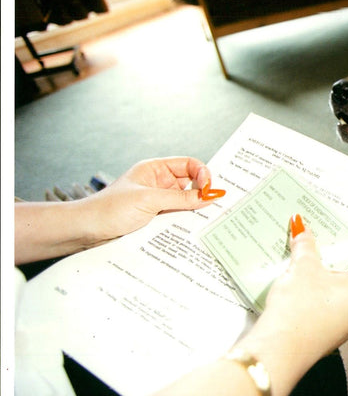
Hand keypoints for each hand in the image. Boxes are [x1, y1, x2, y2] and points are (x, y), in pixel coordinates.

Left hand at [83, 157, 217, 242]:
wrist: (85, 230)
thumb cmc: (109, 209)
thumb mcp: (149, 200)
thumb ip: (181, 199)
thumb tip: (210, 195)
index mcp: (155, 169)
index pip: (189, 165)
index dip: (202, 174)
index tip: (209, 189)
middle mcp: (158, 183)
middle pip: (191, 184)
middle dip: (202, 192)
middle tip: (213, 204)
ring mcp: (157, 201)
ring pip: (186, 202)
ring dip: (194, 209)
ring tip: (205, 218)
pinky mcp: (155, 218)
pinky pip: (177, 217)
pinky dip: (186, 221)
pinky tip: (191, 227)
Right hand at [234, 215, 347, 395]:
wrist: (279, 352)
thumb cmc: (299, 308)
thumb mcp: (303, 267)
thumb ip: (305, 244)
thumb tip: (301, 226)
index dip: (337, 241)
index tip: (321, 231)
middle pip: (346, 271)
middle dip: (325, 257)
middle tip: (308, 241)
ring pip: (334, 288)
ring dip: (316, 275)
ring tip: (297, 259)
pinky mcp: (331, 333)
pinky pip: (325, 304)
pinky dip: (312, 293)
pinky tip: (294, 284)